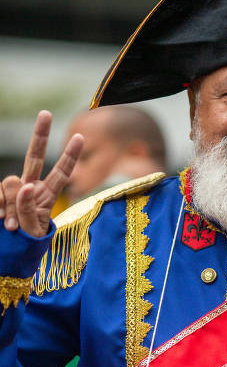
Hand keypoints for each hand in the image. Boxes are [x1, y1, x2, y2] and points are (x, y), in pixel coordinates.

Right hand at [0, 110, 83, 237]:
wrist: (8, 253)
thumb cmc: (27, 245)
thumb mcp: (33, 231)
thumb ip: (28, 209)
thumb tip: (25, 186)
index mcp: (47, 197)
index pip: (61, 173)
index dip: (70, 156)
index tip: (80, 136)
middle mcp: (32, 188)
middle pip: (34, 157)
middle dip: (40, 135)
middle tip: (46, 113)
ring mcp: (13, 191)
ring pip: (11, 183)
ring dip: (11, 204)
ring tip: (12, 226)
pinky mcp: (0, 195)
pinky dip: (0, 204)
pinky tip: (2, 220)